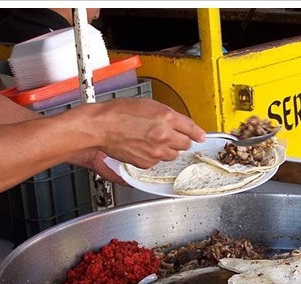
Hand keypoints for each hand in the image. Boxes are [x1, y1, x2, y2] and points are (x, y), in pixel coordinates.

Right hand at [78, 98, 205, 168]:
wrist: (100, 127)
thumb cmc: (118, 113)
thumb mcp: (148, 105)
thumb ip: (167, 115)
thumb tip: (180, 123)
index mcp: (166, 117)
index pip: (191, 128)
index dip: (197, 133)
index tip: (200, 136)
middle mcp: (164, 135)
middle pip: (185, 144)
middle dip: (180, 140)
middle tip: (169, 136)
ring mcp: (156, 151)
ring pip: (172, 154)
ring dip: (167, 149)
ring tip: (151, 140)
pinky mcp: (147, 162)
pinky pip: (158, 161)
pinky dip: (153, 156)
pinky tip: (143, 146)